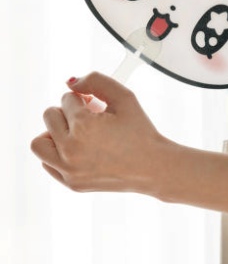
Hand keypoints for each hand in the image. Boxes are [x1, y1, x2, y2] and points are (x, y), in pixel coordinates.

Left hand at [31, 72, 172, 195]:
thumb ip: (97, 81)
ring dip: (55, 133)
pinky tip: (79, 149)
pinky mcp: (71, 183)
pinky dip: (58, 153)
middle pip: (50, 116)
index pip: (67, 99)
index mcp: (84, 126)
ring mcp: (69, 169)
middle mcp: (71, 149)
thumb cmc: (141, 132)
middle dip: (68, 112)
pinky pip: (47, 163)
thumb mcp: (125, 97)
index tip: (98, 107)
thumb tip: (71, 82)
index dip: (84, 99)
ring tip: (76, 133)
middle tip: (89, 118)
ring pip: (40, 142)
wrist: (152, 167)